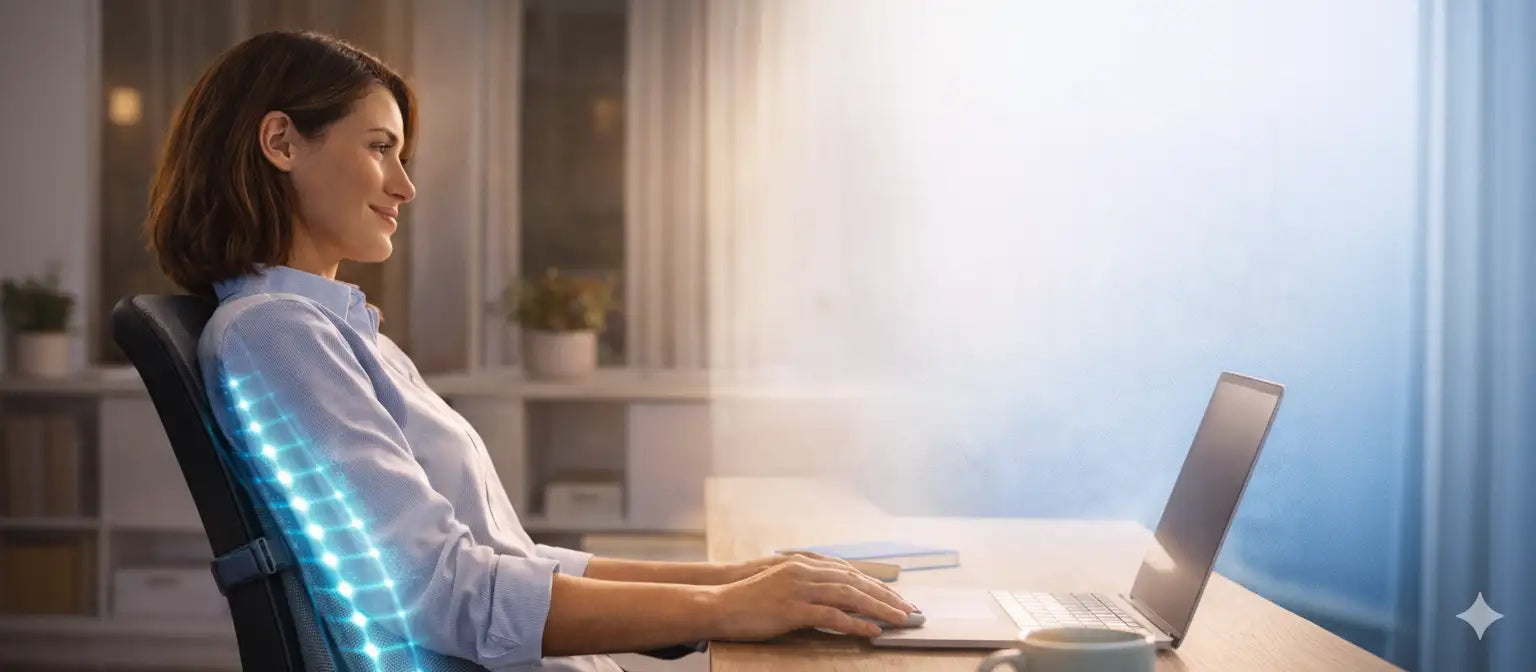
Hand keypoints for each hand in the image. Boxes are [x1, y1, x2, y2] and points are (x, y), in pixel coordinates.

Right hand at [705, 556, 917, 639]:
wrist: (719, 604)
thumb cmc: (749, 599)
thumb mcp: (782, 585)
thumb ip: (807, 585)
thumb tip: (833, 597)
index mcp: (805, 564)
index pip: (851, 572)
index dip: (876, 584)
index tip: (896, 597)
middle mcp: (805, 571)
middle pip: (856, 581)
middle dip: (886, 596)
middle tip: (909, 609)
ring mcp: (799, 589)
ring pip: (850, 596)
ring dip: (880, 608)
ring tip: (900, 620)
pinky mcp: (793, 609)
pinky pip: (832, 616)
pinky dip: (856, 623)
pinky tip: (872, 631)